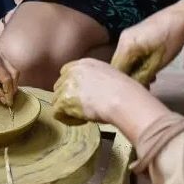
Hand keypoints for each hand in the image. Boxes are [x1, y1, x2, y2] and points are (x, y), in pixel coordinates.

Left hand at [0, 46, 18, 105]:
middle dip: (13, 87)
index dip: (9, 93)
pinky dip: (6, 76)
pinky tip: (0, 83)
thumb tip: (5, 100)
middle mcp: (1, 56)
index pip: (8, 79)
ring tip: (4, 92)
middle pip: (14, 73)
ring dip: (10, 82)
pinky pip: (6, 67)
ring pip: (12, 70)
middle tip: (8, 98)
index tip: (9, 103)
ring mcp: (0, 54)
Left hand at [53, 59, 170, 136]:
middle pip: (59, 86)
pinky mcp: (64, 100)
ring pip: (57, 100)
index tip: (82, 97)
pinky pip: (58, 113)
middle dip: (68, 98)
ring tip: (84, 117)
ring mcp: (67, 84)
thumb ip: (96, 80)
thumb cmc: (126, 92)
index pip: (67, 72)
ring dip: (68, 110)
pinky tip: (81, 121)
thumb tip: (94, 92)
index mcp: (86, 63)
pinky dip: (68, 120)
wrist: (123, 99)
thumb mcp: (111, 77)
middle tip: (83, 109)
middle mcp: (73, 70)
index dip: (72, 87)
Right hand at [111, 3, 183, 85]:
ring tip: (151, 79)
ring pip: (125, 59)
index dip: (125, 84)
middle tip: (146, 87)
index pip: (118, 71)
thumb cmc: (171, 40)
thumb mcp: (158, 63)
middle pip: (119, 65)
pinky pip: (130, 52)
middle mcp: (122, 40)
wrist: (181, 17)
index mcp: (126, 46)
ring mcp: (127, 36)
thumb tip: (134, 90)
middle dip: (130, 78)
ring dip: (135, 71)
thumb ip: (142, 77)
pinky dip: (137, 62)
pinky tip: (149, 67)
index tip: (136, 92)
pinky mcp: (133, 34)